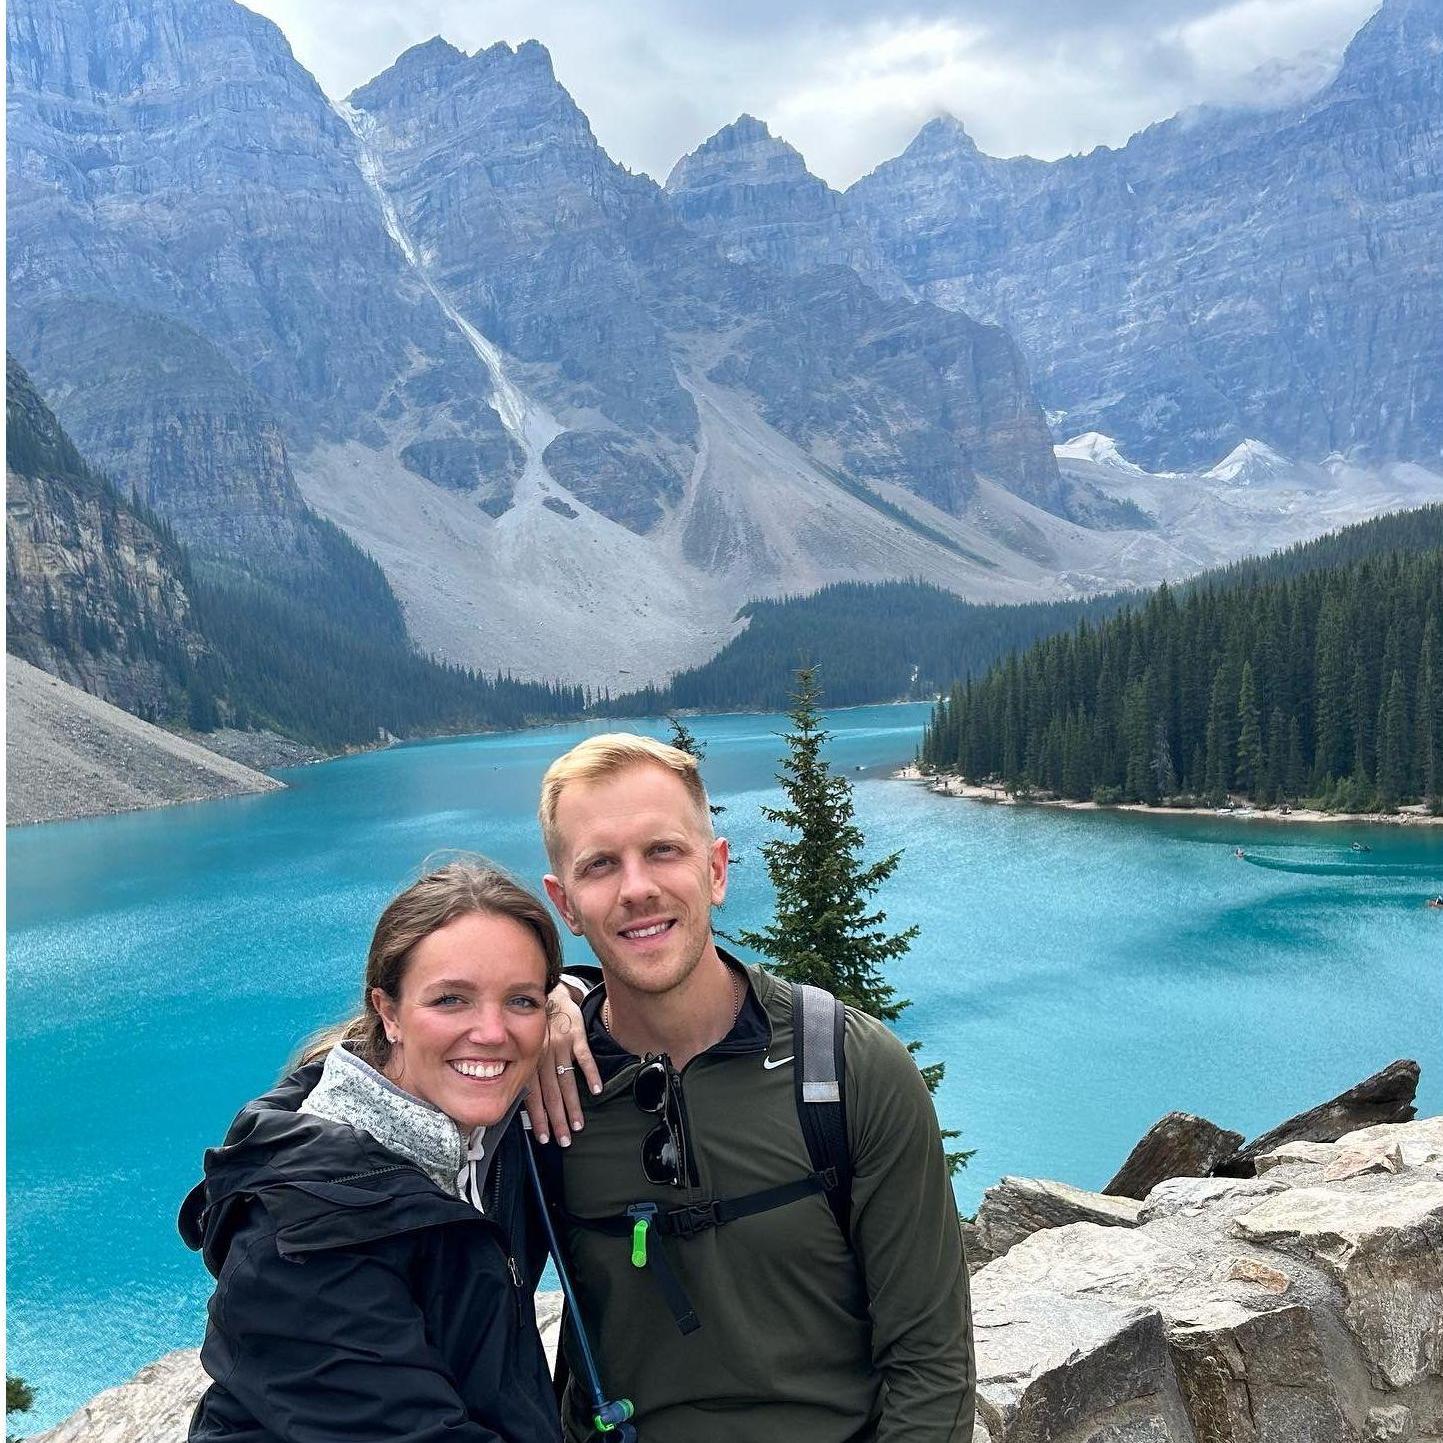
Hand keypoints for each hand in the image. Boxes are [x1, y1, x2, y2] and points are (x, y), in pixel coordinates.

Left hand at [526, 982, 600, 1145]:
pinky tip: (596, 1091)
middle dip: (557, 1120)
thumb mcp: (527, 1050)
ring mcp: (560, 1046)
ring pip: (567, 1081)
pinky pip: (584, 1058)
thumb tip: (529, 1107)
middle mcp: (543, 1055)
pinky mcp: (576, 1036)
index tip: (544, 1138)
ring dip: (573, 1106)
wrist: (550, 996)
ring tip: (578, 1125)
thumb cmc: (537, 1029)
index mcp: (528, 1062)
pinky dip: (591, 1074)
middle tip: (564, 1140)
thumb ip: (529, 1074)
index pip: (533, 1097)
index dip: (539, 1119)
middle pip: (551, 1094)